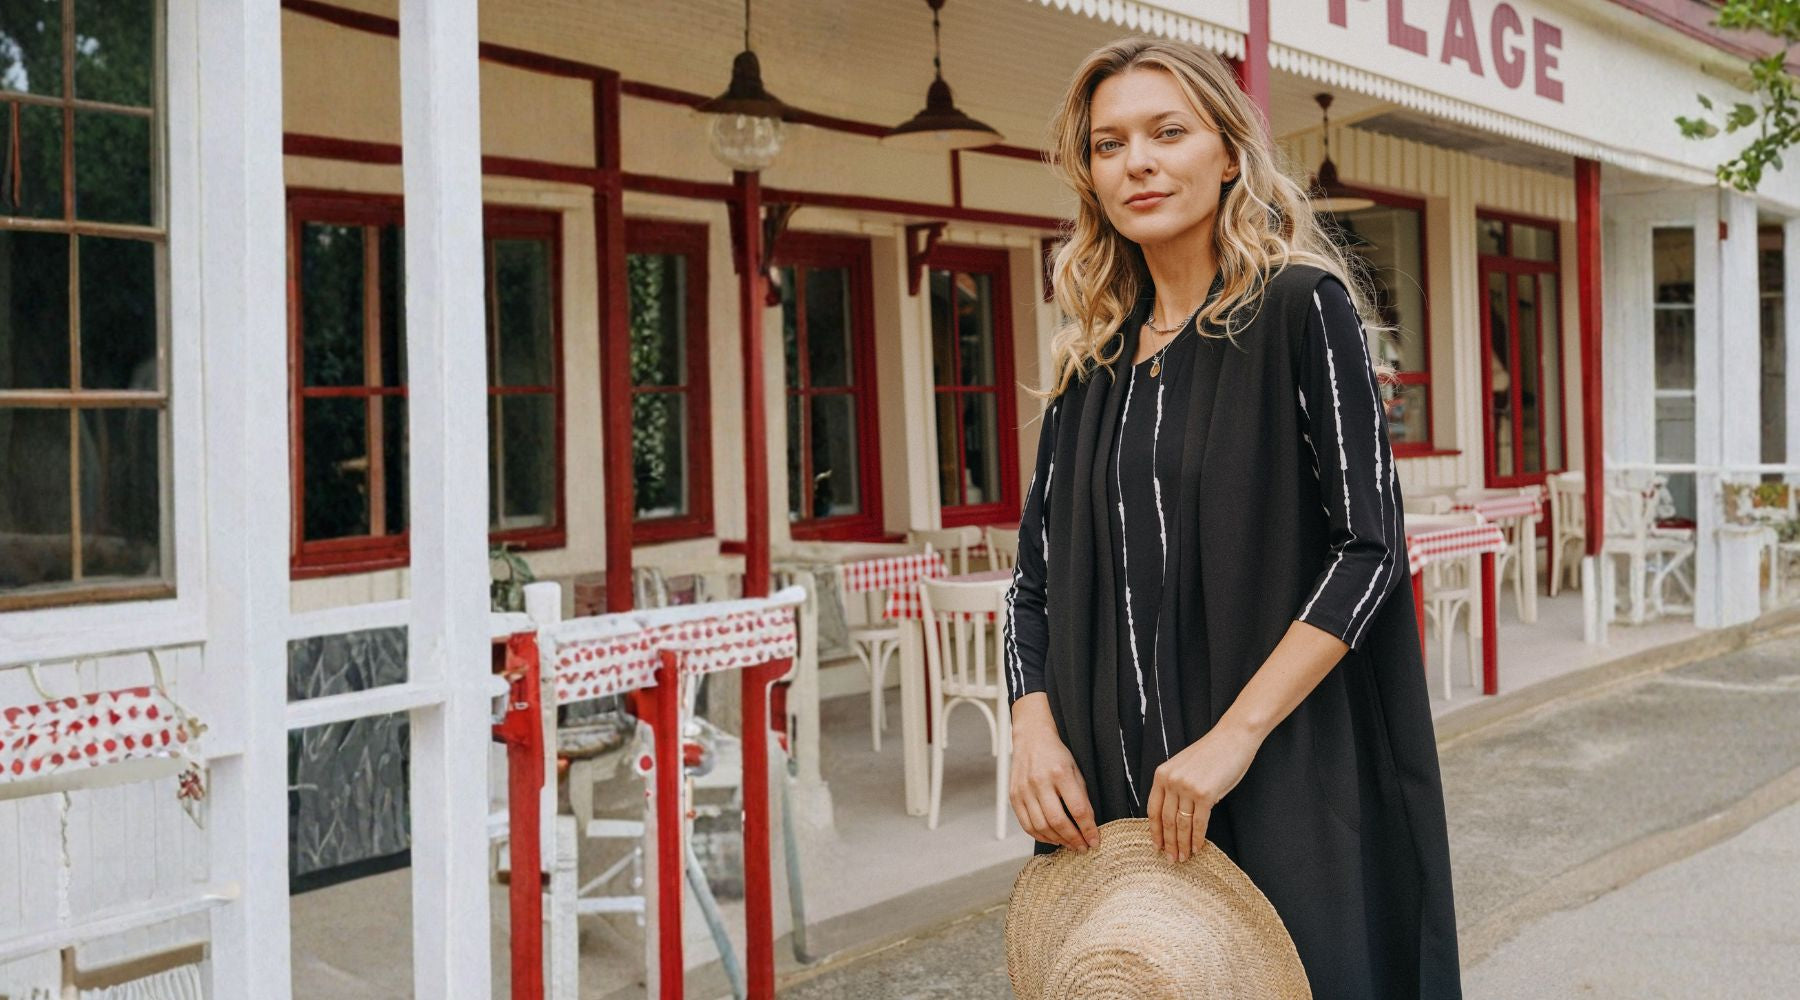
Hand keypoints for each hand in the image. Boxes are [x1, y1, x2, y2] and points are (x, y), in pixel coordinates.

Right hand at [1009, 693, 1099, 851]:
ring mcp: (1024, 789)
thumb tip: (1088, 826)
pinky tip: (1052, 838)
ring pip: (1041, 826)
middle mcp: (1040, 781)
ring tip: (1069, 845)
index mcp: (1060, 772)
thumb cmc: (1057, 753)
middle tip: (1083, 848)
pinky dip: (1040, 836)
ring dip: (1057, 840)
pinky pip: (1026, 824)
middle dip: (1073, 839)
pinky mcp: (1013, 795)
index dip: (1088, 829)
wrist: (1031, 737)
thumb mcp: (1076, 769)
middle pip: (1057, 821)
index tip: (1095, 841)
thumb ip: (1081, 796)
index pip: (1078, 809)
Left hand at [1146, 724, 1259, 862]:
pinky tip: (1197, 848)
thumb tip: (1180, 817)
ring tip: (1183, 858)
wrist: (1233, 738)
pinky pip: (1199, 823)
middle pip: (1166, 820)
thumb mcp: (1185, 768)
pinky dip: (1197, 838)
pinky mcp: (1205, 794)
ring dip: (1182, 844)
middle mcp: (1171, 781)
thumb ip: (1178, 789)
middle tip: (1170, 859)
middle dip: (1168, 843)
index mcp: (1162, 774)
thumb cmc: (1212, 753)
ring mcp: (1187, 788)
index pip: (1153, 810)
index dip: (1154, 831)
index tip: (1156, 846)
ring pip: (1181, 824)